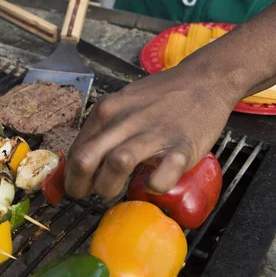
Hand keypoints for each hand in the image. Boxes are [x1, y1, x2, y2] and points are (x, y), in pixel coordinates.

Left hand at [65, 63, 240, 200]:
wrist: (204, 81)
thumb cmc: (160, 97)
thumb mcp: (122, 104)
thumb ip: (103, 128)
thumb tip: (82, 158)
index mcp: (106, 111)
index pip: (76, 149)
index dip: (70, 174)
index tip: (76, 184)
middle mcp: (124, 121)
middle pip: (86, 159)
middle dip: (78, 185)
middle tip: (85, 195)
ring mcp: (153, 134)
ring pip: (117, 164)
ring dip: (108, 187)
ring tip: (112, 193)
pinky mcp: (181, 147)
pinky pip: (161, 175)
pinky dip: (153, 186)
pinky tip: (152, 185)